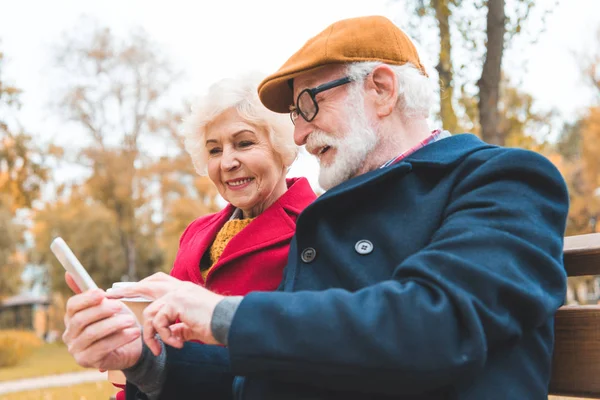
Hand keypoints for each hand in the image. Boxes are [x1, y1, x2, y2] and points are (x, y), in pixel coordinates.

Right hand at [63, 289, 142, 370]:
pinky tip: (134, 332)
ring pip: (92, 334)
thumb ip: (90, 293)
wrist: (129, 347)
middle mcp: (69, 334)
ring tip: (130, 320)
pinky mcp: (87, 361)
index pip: (72, 305)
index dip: (86, 298)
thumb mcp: (106, 306)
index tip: (102, 293)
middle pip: (81, 319)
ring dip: (113, 325)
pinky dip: (120, 338)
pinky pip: (103, 348)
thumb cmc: (115, 323)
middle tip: (120, 306)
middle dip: (101, 311)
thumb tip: (69, 273)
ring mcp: (76, 350)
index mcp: (71, 318)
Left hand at [106, 272, 223, 353]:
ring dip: (151, 334)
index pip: (160, 282)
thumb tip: (172, 333)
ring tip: (159, 348)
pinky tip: (177, 344)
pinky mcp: (176, 302)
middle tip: (112, 295)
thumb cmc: (217, 325)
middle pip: (149, 284)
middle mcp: (180, 288)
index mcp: (185, 291)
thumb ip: (180, 326)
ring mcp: (178, 293)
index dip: (144, 285)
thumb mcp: (193, 326)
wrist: (230, 322)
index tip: (127, 289)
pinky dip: (164, 337)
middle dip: (129, 289)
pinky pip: (158, 322)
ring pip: (150, 312)